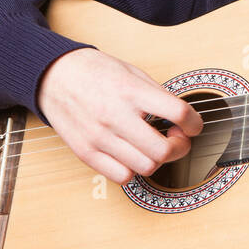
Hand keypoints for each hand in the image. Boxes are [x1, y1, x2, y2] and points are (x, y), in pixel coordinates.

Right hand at [37, 47, 202, 184]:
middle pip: (163, 150)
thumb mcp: (133, 73)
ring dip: (158, 159)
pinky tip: (133, 155)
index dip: (195, 123)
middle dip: (180, 147)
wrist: (54, 76)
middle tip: (177, 138)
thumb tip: (183, 119)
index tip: (193, 125)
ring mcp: (99, 137)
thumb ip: (158, 96)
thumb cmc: (95, 72)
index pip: (178, 112)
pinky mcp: (86, 153)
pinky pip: (122, 176)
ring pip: (146, 167)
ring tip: (154, 146)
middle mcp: (115, 115)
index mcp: (131, 91)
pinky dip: (134, 169)